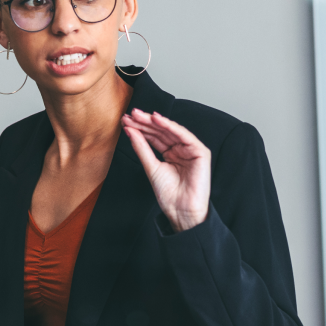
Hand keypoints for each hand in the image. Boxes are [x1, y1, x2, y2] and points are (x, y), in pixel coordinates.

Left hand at [121, 108, 210, 231]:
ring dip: (154, 121)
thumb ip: (142, 148)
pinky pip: (184, 135)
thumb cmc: (169, 194)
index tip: (125, 122)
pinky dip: (170, 126)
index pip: (154, 137)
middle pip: (161, 132)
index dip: (140, 129)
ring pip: (171, 131)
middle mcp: (180, 150)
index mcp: (170, 154)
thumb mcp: (151, 167)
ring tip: (138, 115)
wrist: (181, 210)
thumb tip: (130, 131)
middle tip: (129, 115)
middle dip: (144, 123)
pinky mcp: (200, 152)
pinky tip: (157, 119)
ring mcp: (190, 150)